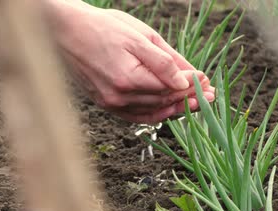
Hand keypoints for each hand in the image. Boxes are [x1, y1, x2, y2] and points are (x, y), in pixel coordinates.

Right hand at [47, 0, 214, 122]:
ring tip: (196, 104)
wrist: (65, 31)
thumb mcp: (140, 36)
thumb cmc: (103, 27)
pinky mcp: (105, 104)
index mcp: (128, 79)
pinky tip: (170, 109)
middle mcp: (119, 97)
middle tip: (211, 96)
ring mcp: (111, 104)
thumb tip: (188, 80)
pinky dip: (156, 113)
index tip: (208, 82)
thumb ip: (165, 61)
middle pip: (164, 103)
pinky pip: (137, 116)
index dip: (192, 87)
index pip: (170, 89)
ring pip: (153, 112)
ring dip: (176, 108)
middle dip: (190, 99)